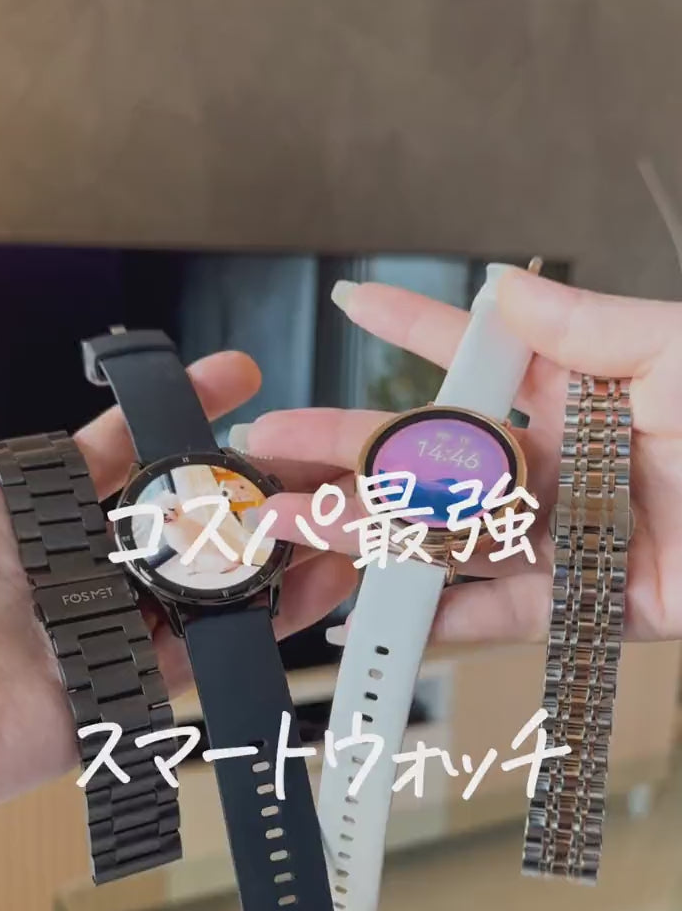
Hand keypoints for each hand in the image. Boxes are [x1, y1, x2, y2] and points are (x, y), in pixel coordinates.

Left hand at [0, 316, 355, 813]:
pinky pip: (196, 660)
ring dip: (268, 554)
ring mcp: (90, 635)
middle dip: (246, 483)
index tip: (236, 374)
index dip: (179, 408)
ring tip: (333, 518)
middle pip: (175, 517)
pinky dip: (256, 629)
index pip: (117, 447)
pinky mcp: (108, 701)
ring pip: (199, 587)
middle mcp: (63, 569)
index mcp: (16, 511)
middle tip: (309, 456)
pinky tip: (306, 592)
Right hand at [246, 269, 681, 645]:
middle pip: (436, 459)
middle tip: (268, 456)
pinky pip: (500, 616)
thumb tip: (498, 289)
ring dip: (364, 540)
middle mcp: (563, 462)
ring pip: (447, 539)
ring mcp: (569, 536)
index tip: (351, 306)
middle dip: (349, 454)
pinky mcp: (591, 607)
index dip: (411, 329)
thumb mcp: (674, 351)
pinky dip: (437, 621)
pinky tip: (373, 618)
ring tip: (289, 535)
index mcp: (580, 388)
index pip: (476, 354)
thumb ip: (580, 329)